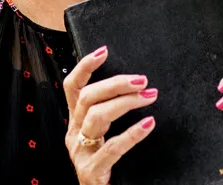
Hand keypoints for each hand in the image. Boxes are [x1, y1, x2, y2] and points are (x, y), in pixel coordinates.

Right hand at [63, 46, 157, 184]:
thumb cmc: (105, 164)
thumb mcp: (102, 134)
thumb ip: (109, 113)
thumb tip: (136, 85)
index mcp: (75, 121)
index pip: (72, 87)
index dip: (85, 66)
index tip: (104, 50)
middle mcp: (73, 133)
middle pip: (87, 97)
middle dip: (115, 83)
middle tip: (142, 80)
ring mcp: (80, 153)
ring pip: (97, 117)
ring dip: (125, 103)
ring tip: (150, 96)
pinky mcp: (91, 172)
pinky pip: (112, 148)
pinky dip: (132, 134)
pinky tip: (149, 125)